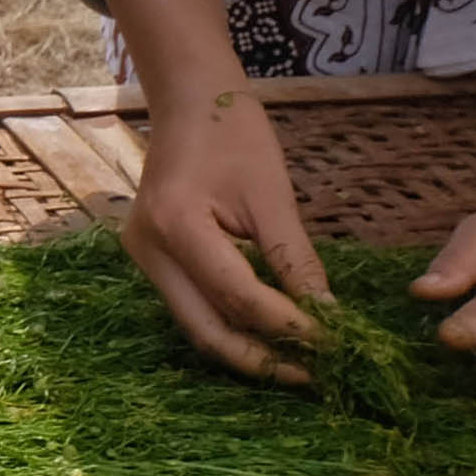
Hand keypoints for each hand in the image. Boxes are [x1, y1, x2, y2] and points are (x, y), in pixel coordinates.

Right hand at [121, 80, 330, 383]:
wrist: (190, 101)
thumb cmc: (234, 134)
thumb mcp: (272, 195)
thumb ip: (295, 259)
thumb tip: (327, 317)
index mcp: (176, 225)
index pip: (237, 295)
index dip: (287, 325)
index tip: (333, 341)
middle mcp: (148, 249)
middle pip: (205, 328)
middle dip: (259, 359)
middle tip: (311, 375)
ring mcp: (142, 256)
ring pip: (195, 324)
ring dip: (246, 347)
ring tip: (296, 362)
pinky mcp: (151, 258)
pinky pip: (192, 305)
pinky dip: (230, 324)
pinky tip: (268, 333)